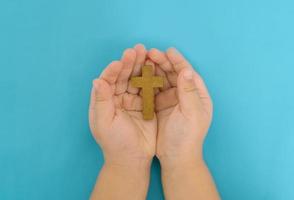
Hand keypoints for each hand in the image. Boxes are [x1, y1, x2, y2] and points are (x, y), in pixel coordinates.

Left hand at [89, 44, 156, 166]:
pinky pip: (149, 90)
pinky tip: (156, 68)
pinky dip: (152, 79)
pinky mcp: (146, 106)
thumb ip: (101, 101)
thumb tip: (97, 80)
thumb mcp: (104, 122)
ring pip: (137, 80)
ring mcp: (132, 101)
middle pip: (123, 76)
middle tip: (138, 49)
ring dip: (141, 67)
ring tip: (148, 53)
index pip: (108, 80)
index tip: (120, 61)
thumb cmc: (114, 143)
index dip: (113, 69)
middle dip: (129, 63)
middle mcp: (117, 98)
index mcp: (105, 101)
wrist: (133, 159)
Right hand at [148, 47, 212, 166]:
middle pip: (175, 74)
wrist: (175, 157)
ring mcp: (172, 100)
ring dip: (154, 69)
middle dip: (164, 62)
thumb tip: (186, 70)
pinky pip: (154, 89)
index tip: (168, 51)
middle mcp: (186, 95)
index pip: (188, 74)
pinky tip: (140, 74)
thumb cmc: (187, 137)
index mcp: (198, 96)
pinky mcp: (160, 105)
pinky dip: (148, 81)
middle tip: (151, 53)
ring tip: (144, 60)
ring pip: (163, 79)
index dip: (179, 61)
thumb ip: (189, 92)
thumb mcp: (191, 114)